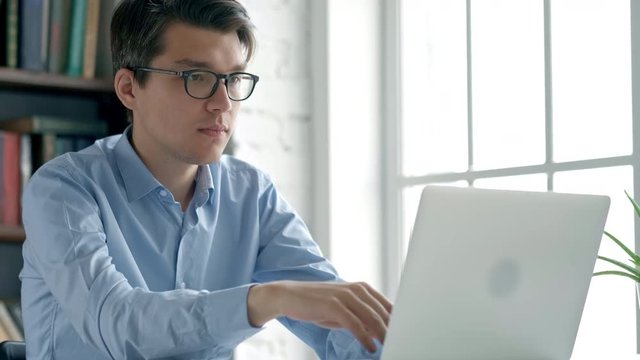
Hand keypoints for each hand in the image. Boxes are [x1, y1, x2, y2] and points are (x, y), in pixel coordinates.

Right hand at [247, 280, 391, 352]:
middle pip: (382, 312)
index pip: (386, 305)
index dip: (397, 321)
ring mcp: (345, 295)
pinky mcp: (334, 305)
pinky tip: (370, 347)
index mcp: (361, 288)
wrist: (288, 296)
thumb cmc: (316, 304)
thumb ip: (361, 317)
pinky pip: (354, 323)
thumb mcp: (342, 310)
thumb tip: (379, 332)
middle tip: (401, 343)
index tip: (404, 334)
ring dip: (383, 334)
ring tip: (390, 347)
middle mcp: (356, 289)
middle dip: (393, 329)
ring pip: (372, 317)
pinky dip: (364, 337)